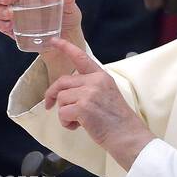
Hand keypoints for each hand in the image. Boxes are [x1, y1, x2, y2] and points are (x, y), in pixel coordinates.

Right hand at [0, 0, 85, 75]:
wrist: (65, 42)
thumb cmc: (67, 20)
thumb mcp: (70, 8)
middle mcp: (19, 0)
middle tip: (7, 0)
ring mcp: (14, 15)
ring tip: (10, 15)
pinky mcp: (13, 30)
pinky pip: (0, 25)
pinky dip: (2, 24)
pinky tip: (9, 26)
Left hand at [42, 38, 153, 169]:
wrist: (127, 136)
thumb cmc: (117, 121)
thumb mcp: (107, 95)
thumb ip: (89, 88)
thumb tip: (66, 93)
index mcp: (101, 76)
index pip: (81, 57)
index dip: (65, 47)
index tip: (53, 41)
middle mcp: (95, 81)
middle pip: (62, 82)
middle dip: (52, 94)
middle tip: (48, 105)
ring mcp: (89, 93)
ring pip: (61, 99)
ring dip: (64, 113)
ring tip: (78, 121)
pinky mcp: (83, 107)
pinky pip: (62, 113)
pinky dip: (66, 123)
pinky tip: (79, 126)